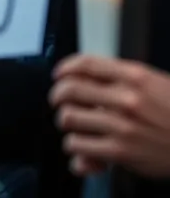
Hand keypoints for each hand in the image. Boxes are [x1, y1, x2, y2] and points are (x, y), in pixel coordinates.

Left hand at [51, 54, 169, 178]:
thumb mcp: (157, 85)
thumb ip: (124, 79)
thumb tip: (88, 78)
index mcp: (136, 77)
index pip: (86, 64)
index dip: (65, 68)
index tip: (60, 75)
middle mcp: (127, 99)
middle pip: (69, 90)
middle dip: (58, 97)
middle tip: (61, 103)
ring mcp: (123, 125)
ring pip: (68, 118)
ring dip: (68, 125)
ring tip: (77, 128)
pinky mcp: (121, 151)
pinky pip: (78, 146)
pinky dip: (76, 149)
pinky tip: (85, 149)